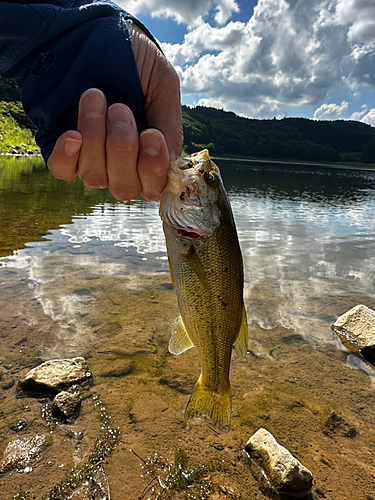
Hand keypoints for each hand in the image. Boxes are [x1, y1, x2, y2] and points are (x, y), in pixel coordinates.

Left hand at [47, 25, 182, 201]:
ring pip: (95, 177)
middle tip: (120, 107)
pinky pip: (63, 170)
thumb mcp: (163, 84)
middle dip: (123, 149)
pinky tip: (72, 135)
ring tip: (96, 98)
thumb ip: (170, 123)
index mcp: (151, 154)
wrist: (92, 31)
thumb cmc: (132, 59)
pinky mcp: (63, 148)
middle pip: (124, 187)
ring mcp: (92, 159)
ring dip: (96, 138)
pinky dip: (68, 156)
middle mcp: (122, 165)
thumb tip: (170, 161)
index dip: (153, 169)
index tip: (151, 135)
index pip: (154, 186)